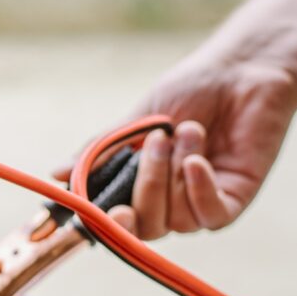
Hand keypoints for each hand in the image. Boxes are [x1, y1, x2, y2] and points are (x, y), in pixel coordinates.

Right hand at [58, 56, 296, 238]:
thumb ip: (101, 152)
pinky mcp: (235, 198)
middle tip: (156, 140)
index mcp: (141, 186)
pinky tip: (198, 160)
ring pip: (178, 220)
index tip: (112, 210)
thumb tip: (56, 174)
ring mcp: (202, 202)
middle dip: (147, 185)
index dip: (113, 225)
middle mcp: (170, 201)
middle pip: (148, 225)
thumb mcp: (136, 122)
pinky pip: (211, 215)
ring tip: (188, 130)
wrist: (240, 69)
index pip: (121, 222)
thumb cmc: (190, 91)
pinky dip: (199, 190)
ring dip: (176, 172)